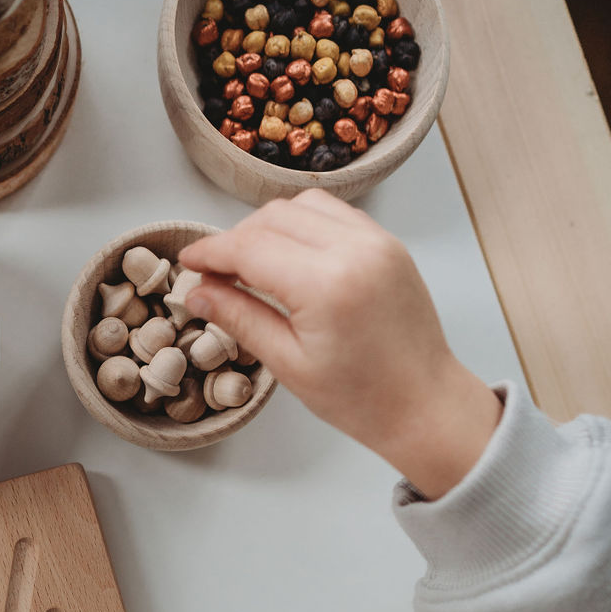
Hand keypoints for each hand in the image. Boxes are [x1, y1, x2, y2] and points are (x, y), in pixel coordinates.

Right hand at [179, 190, 501, 498]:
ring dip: (268, 226)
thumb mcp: (288, 365)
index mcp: (326, 285)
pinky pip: (334, 214)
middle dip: (236, 240)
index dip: (211, 252)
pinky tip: (289, 256)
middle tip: (215, 274)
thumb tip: (198, 292)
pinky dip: (303, 225)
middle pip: (272, 218)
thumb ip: (240, 319)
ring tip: (251, 264)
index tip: (188, 262)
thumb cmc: (360, 399)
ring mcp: (376, 241)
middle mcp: (354, 250)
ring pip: (302, 207)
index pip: (250, 248)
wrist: (423, 404)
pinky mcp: (387, 243)